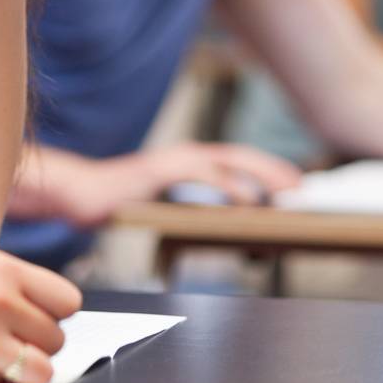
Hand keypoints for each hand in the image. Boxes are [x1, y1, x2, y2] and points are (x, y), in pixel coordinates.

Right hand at [0, 249, 80, 382]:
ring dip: (27, 368)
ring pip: (46, 364)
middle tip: (7, 345)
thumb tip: (35, 315)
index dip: (53, 315)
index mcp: (1, 266)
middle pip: (57, 334)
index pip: (65, 298)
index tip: (37, 323)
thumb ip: (0, 287)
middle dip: (37, 344)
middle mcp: (1, 295)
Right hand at [50, 141, 301, 226]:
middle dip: (272, 169)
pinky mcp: (161, 170)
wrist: (80, 194)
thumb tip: (225, 226)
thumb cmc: (119, 203)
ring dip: (260, 173)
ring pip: (227, 161)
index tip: (292, 182)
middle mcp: (184, 155)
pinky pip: (204, 176)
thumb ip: (192, 212)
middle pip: (238, 156)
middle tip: (301, 186)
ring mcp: (173, 160)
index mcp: (187, 162)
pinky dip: (230, 186)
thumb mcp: (163, 207)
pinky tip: (248, 200)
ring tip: (286, 190)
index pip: (234, 161)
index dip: (265, 169)